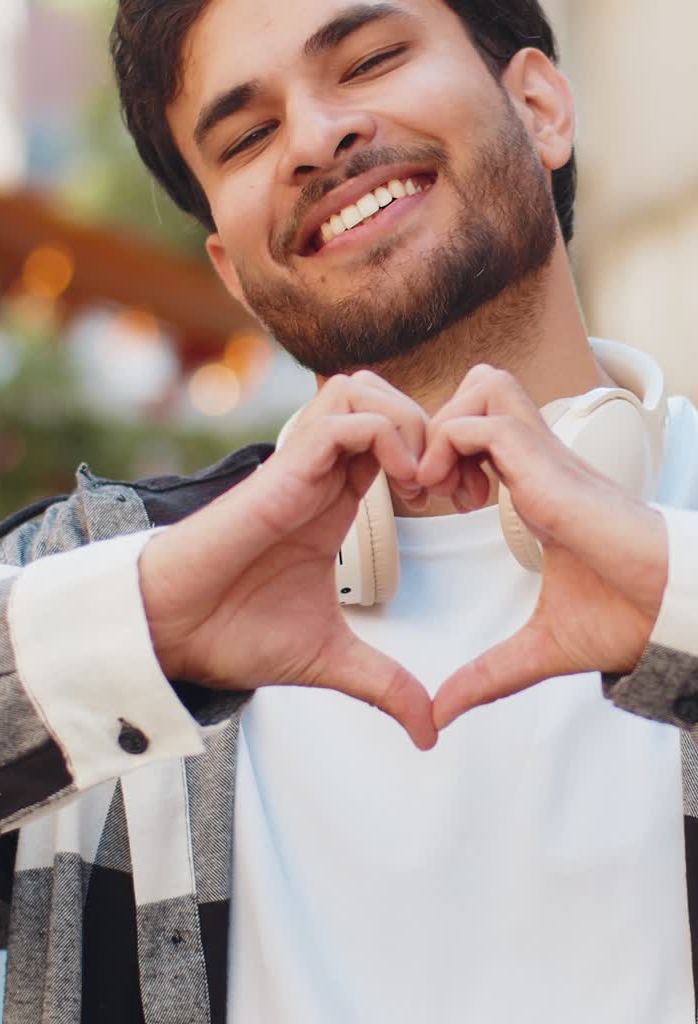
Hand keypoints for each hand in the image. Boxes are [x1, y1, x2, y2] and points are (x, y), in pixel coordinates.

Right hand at [139, 372, 436, 749]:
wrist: (174, 633)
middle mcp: (320, 473)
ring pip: (363, 389)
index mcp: (336, 500)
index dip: (440, 456)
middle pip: (385, 397)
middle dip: (434, 427)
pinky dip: (383, 433)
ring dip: (407, 421)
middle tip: (456, 484)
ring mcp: (302, 465)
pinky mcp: (283, 468)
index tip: (467, 502)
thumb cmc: (235, 633)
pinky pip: (342, 417)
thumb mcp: (330, 658)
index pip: (397, 440)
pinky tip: (401, 481)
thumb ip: (384, 684)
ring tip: (425, 478)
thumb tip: (429, 731)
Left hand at [417, 365, 668, 729]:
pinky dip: (453, 444)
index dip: (444, 452)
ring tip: (438, 484)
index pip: (482, 430)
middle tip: (427, 482)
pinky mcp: (550, 466)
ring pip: (484, 386)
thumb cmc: (626, 616)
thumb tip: (443, 711)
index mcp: (536, 486)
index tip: (429, 500)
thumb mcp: (538, 648)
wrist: (671, 612)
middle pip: (482, 387)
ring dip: (446, 426)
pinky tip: (451, 495)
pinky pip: (485, 423)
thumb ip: (487, 674)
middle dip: (439, 422)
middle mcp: (539, 461)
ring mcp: (546, 457)